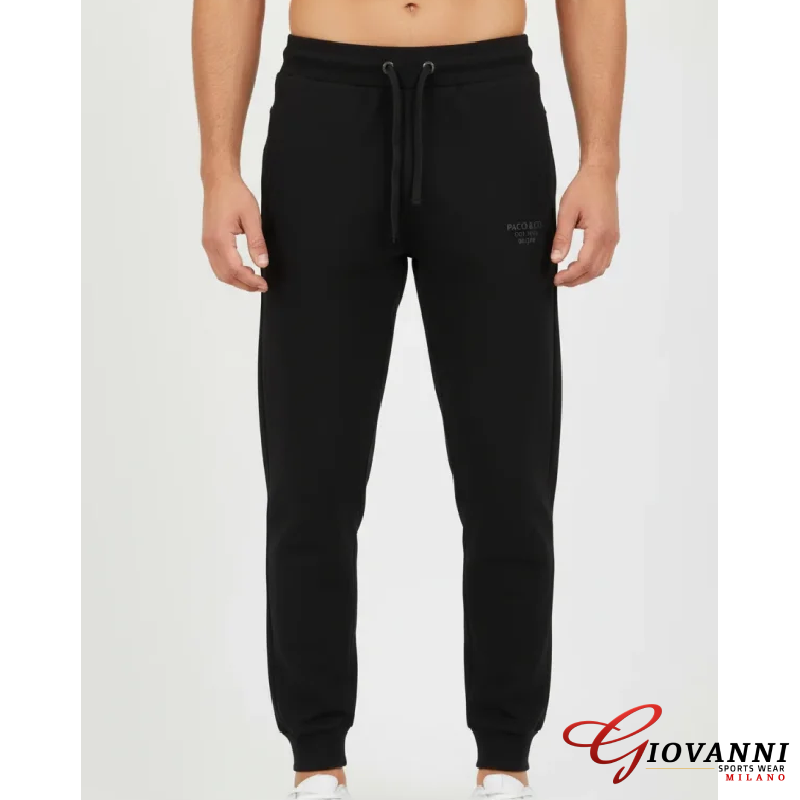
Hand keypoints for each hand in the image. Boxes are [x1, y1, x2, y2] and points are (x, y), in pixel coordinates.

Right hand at [201, 175, 268, 291]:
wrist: (219, 181)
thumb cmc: (233, 194)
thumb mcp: (252, 217)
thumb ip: (257, 243)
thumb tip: (262, 263)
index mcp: (220, 239)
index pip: (235, 270)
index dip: (250, 281)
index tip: (264, 284)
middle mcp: (210, 244)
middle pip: (226, 276)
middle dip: (244, 284)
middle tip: (261, 286)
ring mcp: (207, 243)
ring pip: (220, 272)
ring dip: (236, 280)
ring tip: (253, 280)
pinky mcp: (208, 241)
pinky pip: (217, 264)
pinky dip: (229, 272)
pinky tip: (242, 269)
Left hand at [551, 165, 619, 287]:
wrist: (601, 174)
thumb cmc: (585, 188)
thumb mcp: (567, 212)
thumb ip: (561, 237)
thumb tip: (556, 258)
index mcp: (599, 233)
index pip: (584, 265)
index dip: (569, 276)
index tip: (556, 279)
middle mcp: (610, 238)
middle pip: (594, 270)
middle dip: (576, 280)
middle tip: (559, 281)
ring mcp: (613, 237)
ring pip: (601, 267)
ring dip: (585, 275)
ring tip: (568, 275)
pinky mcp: (613, 235)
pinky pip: (605, 259)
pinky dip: (593, 267)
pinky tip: (580, 265)